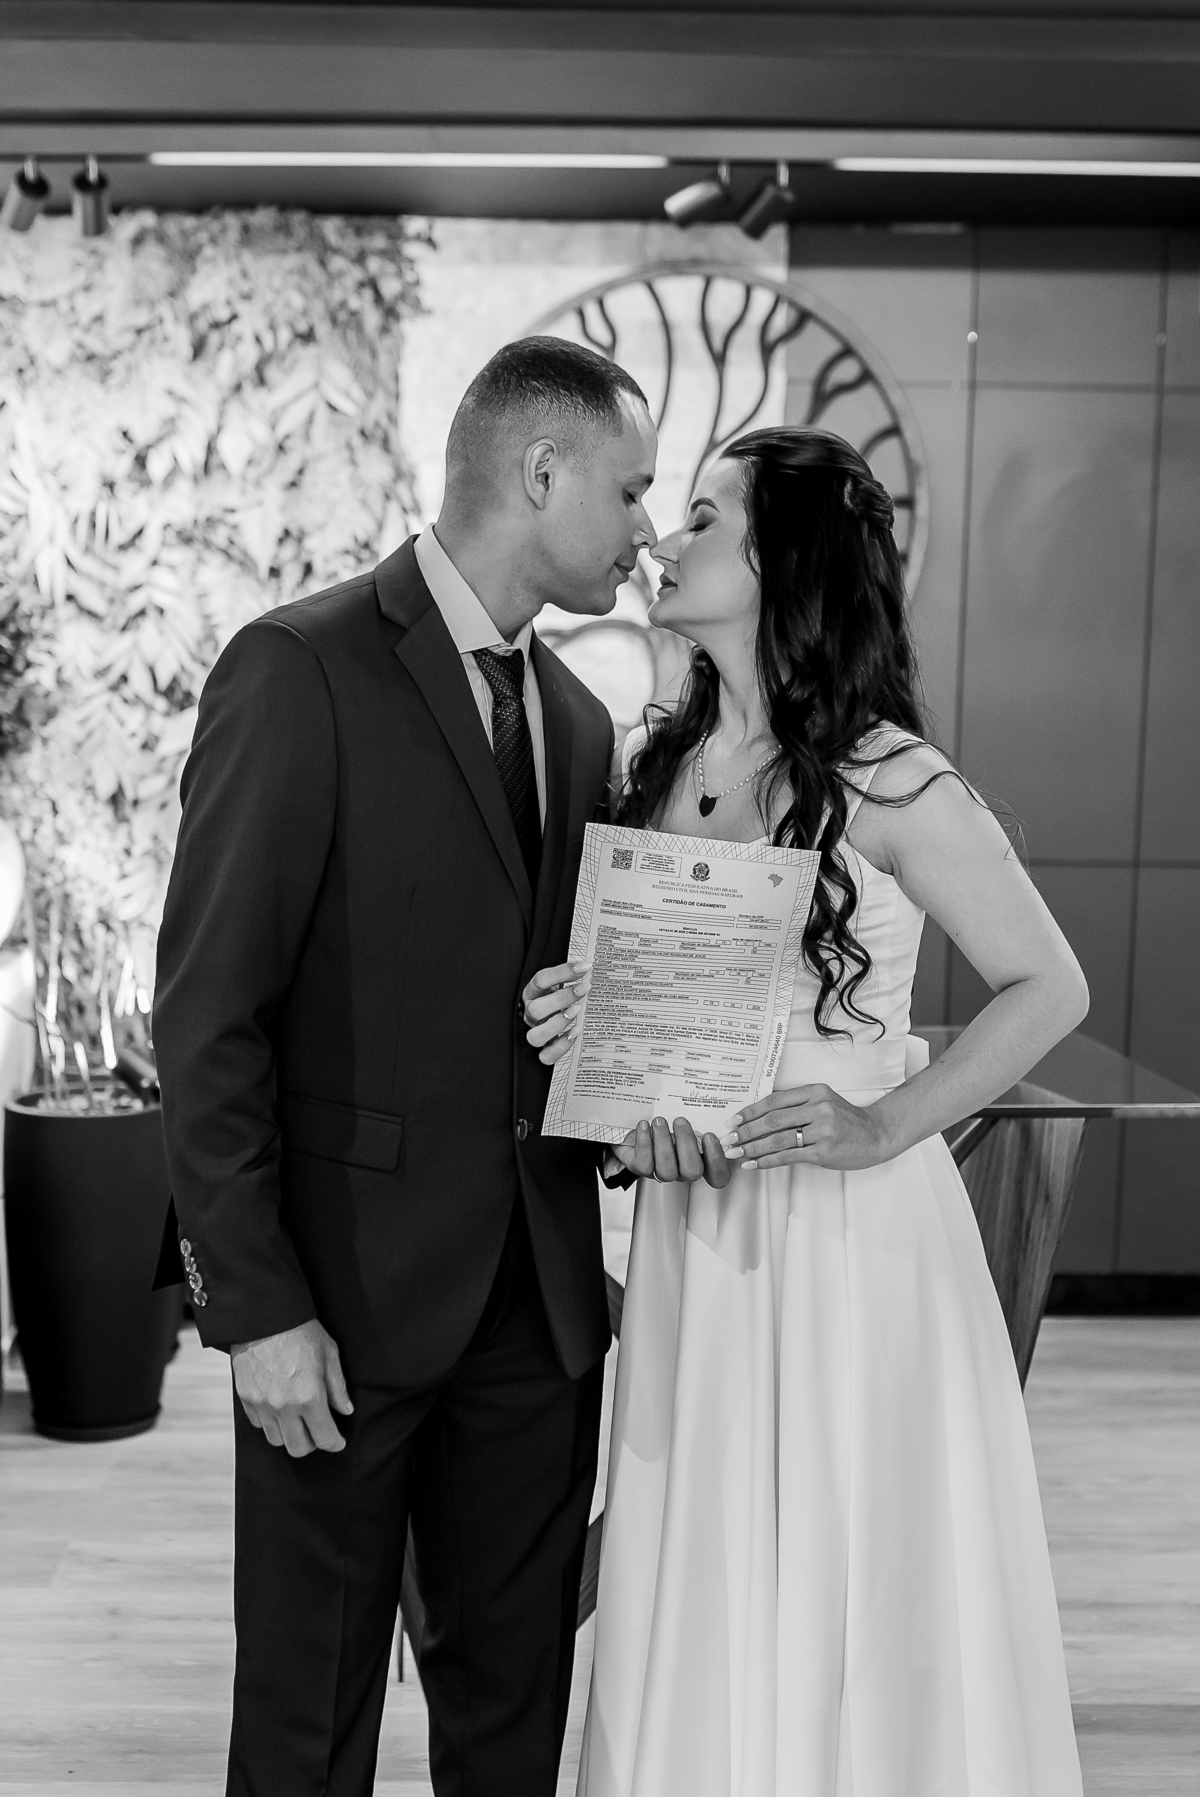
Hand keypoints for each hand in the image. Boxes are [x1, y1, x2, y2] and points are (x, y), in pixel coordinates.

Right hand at [231, 1318, 353, 1456]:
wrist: (264, 1316)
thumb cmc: (300, 1331)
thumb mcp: (329, 1354)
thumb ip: (338, 1387)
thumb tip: (345, 1410)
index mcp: (309, 1397)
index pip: (324, 1437)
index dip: (335, 1443)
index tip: (338, 1441)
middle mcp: (284, 1407)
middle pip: (298, 1448)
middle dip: (312, 1443)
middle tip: (318, 1431)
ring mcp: (262, 1405)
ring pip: (277, 1440)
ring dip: (290, 1435)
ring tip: (298, 1420)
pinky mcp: (246, 1399)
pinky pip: (259, 1424)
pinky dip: (271, 1422)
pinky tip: (280, 1407)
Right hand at [522, 961, 590, 1065]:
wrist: (558, 1021)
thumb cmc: (561, 1000)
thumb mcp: (563, 985)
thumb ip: (572, 977)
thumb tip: (588, 966)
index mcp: (532, 994)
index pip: (540, 981)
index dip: (563, 972)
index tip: (584, 967)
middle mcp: (531, 1015)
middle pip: (535, 1009)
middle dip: (561, 999)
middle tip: (583, 989)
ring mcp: (536, 1034)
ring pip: (535, 1035)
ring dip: (557, 1024)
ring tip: (576, 1011)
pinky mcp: (544, 1051)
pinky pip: (546, 1056)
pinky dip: (561, 1046)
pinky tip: (576, 1032)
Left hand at [607, 1116, 731, 1188]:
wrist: (635, 1125)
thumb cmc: (665, 1122)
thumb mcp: (684, 1118)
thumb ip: (699, 1119)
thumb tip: (709, 1107)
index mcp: (699, 1159)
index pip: (717, 1175)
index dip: (717, 1160)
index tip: (709, 1135)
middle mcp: (682, 1170)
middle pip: (692, 1171)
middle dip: (687, 1144)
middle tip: (680, 1121)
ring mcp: (661, 1171)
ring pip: (667, 1170)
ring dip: (663, 1142)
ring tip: (659, 1121)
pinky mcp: (640, 1167)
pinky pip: (644, 1164)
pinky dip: (644, 1143)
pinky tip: (644, 1126)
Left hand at [722, 1084, 893, 1171]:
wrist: (876, 1135)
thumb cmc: (846, 1120)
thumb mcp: (823, 1102)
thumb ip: (797, 1106)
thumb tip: (759, 1117)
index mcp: (814, 1091)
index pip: (774, 1100)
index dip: (750, 1111)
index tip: (733, 1120)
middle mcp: (818, 1107)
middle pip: (772, 1120)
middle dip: (746, 1131)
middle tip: (728, 1139)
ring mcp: (822, 1129)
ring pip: (778, 1139)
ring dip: (752, 1148)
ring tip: (736, 1153)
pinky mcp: (824, 1150)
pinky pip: (789, 1156)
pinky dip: (768, 1161)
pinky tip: (754, 1164)